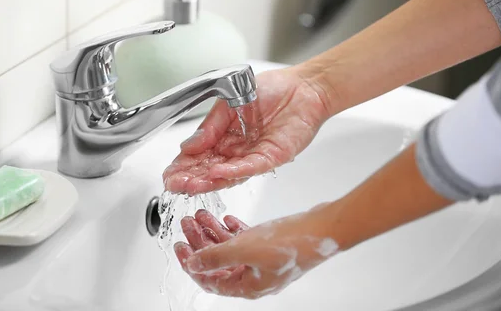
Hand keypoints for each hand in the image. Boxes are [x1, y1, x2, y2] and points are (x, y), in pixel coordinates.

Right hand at [163, 67, 332, 194]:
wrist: (303, 87)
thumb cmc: (270, 91)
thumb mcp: (228, 104)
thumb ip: (210, 126)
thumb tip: (188, 146)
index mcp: (224, 138)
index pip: (199, 157)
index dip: (183, 167)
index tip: (169, 174)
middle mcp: (237, 152)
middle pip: (210, 170)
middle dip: (190, 179)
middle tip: (174, 185)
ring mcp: (253, 157)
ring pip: (228, 174)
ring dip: (208, 180)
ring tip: (190, 184)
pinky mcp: (272, 157)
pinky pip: (252, 167)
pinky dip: (235, 171)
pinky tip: (219, 173)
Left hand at [174, 208, 338, 298]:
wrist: (323, 228)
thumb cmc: (290, 243)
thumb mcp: (244, 249)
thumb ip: (215, 257)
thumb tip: (193, 264)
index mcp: (246, 286)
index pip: (209, 280)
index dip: (190, 263)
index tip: (178, 245)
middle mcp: (253, 276)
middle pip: (217, 262)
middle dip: (199, 241)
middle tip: (187, 223)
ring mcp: (262, 261)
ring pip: (230, 248)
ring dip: (213, 231)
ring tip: (202, 215)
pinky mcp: (270, 246)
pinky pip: (245, 240)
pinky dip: (232, 229)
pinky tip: (227, 218)